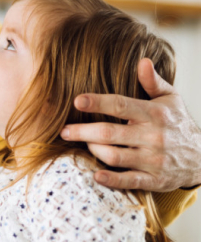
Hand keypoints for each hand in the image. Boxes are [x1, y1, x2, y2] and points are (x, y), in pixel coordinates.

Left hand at [61, 58, 200, 190]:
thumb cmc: (178, 123)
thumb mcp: (171, 99)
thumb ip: (153, 81)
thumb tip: (142, 61)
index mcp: (154, 114)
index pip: (121, 105)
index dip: (98, 102)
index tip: (77, 100)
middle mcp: (153, 137)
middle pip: (110, 133)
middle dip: (83, 131)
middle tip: (64, 130)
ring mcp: (154, 160)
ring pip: (115, 156)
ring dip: (93, 150)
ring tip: (82, 144)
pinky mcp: (155, 180)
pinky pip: (129, 181)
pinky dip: (111, 179)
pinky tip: (95, 175)